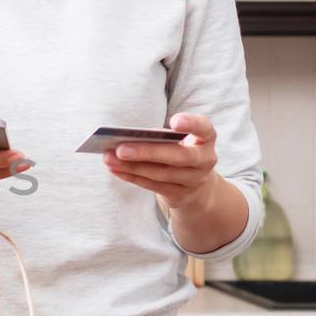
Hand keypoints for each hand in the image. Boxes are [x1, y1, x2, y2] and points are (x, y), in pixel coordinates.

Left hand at [103, 112, 219, 208]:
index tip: (174, 121)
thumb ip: (161, 136)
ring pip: (161, 174)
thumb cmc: (180, 150)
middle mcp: (205, 160)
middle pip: (178, 156)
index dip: (191, 124)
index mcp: (206, 138)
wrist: (195, 184)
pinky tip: (114, 168)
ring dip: (132, 166)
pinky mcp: (180, 195)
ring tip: (109, 158)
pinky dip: (131, 176)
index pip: (204, 128)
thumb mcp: (180, 139)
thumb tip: (125, 139)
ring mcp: (194, 181)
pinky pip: (152, 186)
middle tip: (120, 148)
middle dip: (147, 152)